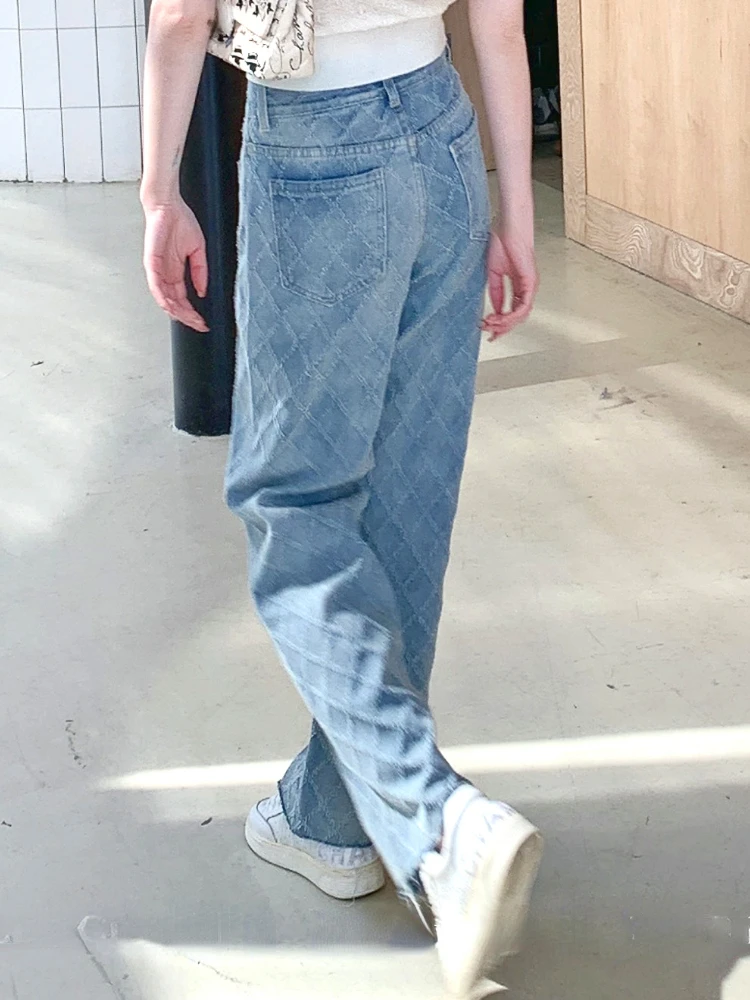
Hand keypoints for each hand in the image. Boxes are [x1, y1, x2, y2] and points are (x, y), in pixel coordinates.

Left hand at [143, 198, 208, 331]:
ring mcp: (157, 270)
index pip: (182, 300)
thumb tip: (202, 291)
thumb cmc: (180, 222)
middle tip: (199, 324)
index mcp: (175, 273)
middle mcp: (165, 274)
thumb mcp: (197, 251)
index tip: (203, 321)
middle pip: (174, 304)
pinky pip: (155, 285)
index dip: (192, 313)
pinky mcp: (151, 262)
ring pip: (164, 299)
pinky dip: (162, 297)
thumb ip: (200, 272)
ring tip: (190, 318)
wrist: (169, 205)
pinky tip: (171, 306)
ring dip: (177, 311)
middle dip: (187, 317)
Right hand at [482, 225, 538, 339]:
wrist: (507, 227)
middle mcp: (526, 288)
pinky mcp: (530, 282)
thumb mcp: (494, 274)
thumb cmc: (502, 242)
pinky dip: (511, 315)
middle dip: (502, 327)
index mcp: (519, 285)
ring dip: (505, 323)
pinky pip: (523, 306)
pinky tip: (500, 317)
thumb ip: (496, 293)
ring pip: (521, 315)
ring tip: (490, 324)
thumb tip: (495, 309)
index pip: (513, 311)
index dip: (501, 323)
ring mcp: (530, 286)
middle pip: (518, 317)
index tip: (489, 329)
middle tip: (489, 333)